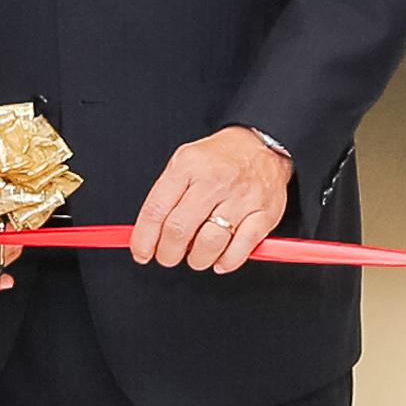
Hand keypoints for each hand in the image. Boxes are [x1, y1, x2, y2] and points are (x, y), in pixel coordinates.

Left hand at [130, 126, 295, 274]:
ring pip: (209, 244)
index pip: (156, 210)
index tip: (141, 252)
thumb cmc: (219, 159)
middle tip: (168, 256)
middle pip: (179, 230)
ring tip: (196, 256)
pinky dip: (226, 262)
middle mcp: (214, 181)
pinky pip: (240, 250)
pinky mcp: (264, 214)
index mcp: (188, 165)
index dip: (144, 238)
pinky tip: (220, 258)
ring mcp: (241, 198)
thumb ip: (164, 196)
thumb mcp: (185, 162)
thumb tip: (147, 234)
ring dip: (197, 260)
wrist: (261, 143)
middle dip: (168, 253)